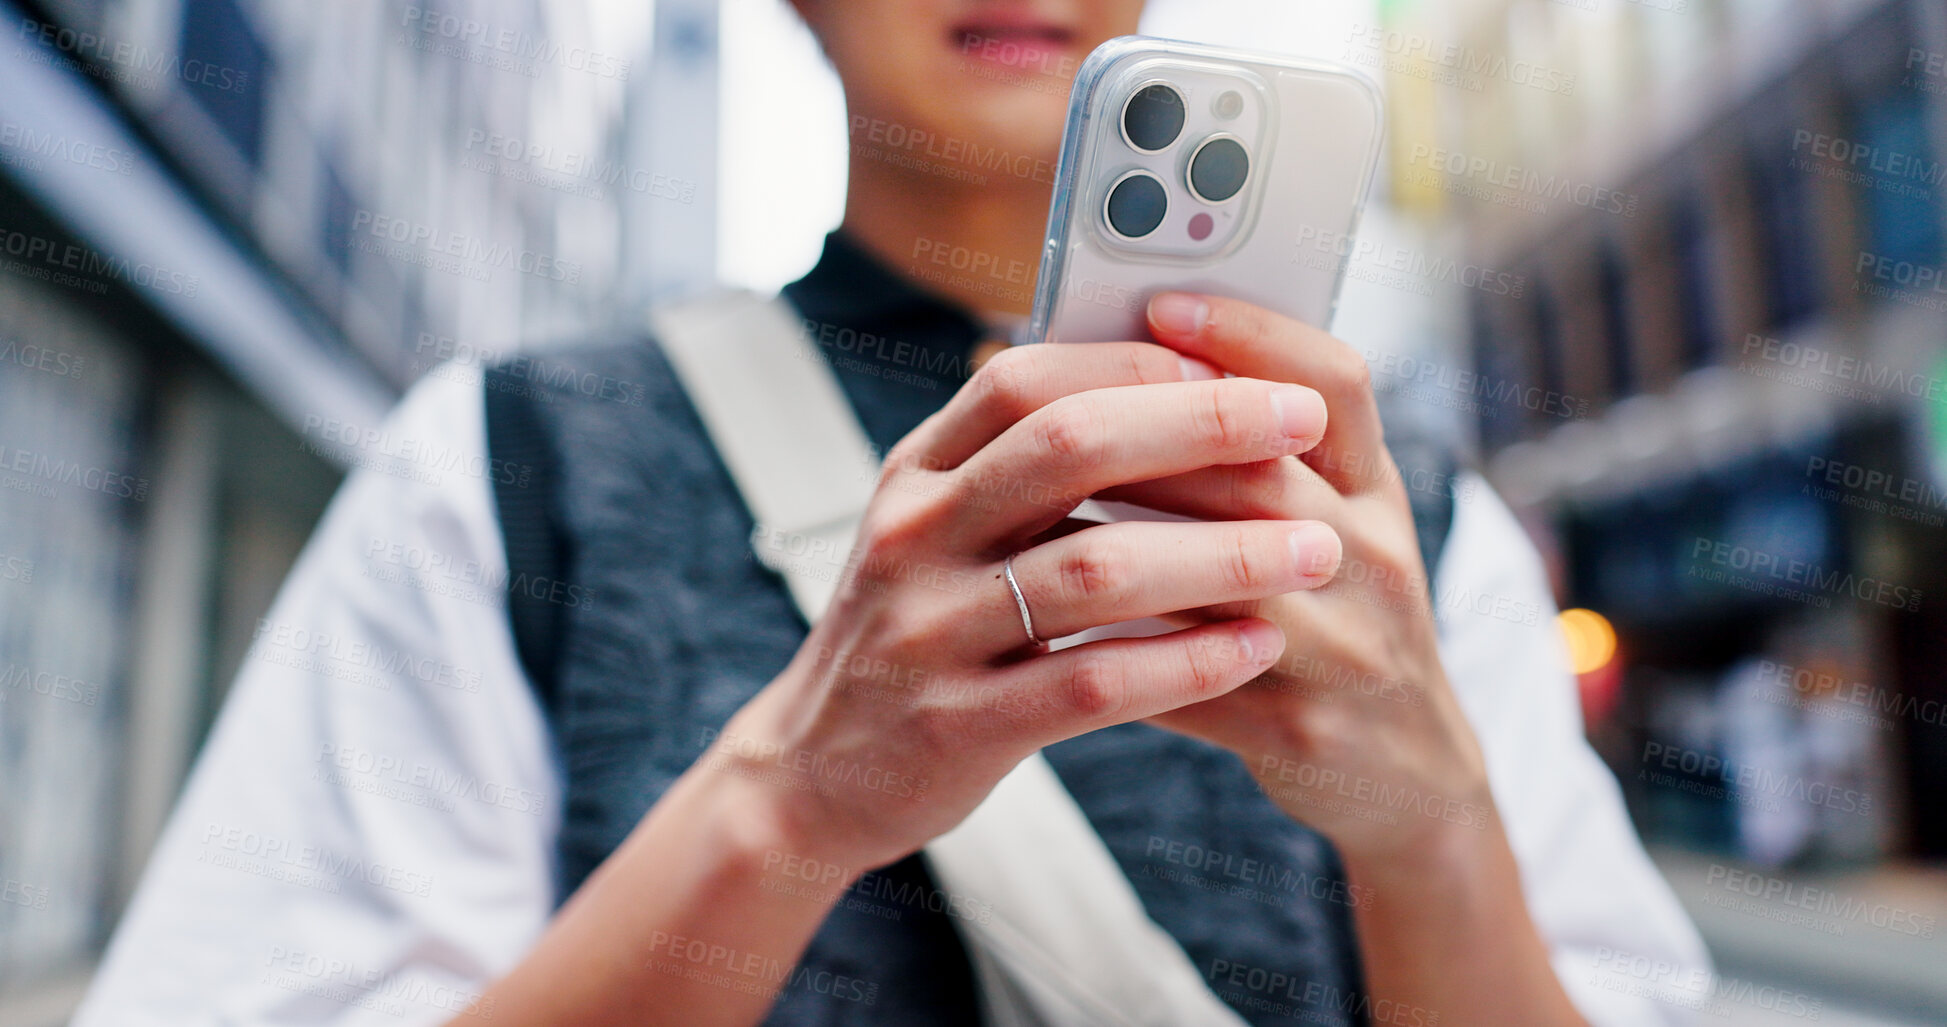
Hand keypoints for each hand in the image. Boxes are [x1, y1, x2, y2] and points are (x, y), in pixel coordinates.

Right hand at [708, 339, 1346, 872]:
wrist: (817, 774)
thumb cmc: (916, 633)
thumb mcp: (938, 529)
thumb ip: (1022, 465)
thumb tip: (1167, 382)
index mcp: (916, 472)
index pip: (1026, 379)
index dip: (1137, 362)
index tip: (1238, 364)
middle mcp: (915, 536)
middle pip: (1066, 449)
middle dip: (1200, 427)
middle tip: (1302, 426)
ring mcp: (928, 632)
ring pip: (1092, 569)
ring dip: (1220, 554)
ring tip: (1315, 551)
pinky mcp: (958, 726)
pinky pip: (1089, 682)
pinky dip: (1184, 661)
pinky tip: (1256, 648)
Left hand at [1102, 292, 1497, 869]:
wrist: (1408, 771)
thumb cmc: (1340, 620)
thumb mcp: (1331, 524)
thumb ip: (1257, 457)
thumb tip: (1137, 364)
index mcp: (1377, 491)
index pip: (1336, 384)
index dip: (1253, 335)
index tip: (1161, 303)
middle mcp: (1373, 557)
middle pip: (1262, 470)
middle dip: (1149, 433)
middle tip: (1052, 406)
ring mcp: (1346, 648)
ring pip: (1222, 572)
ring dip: (1119, 533)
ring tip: (1034, 506)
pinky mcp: (1300, 729)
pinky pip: (1187, 678)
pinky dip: (1113, 646)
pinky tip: (1046, 621)